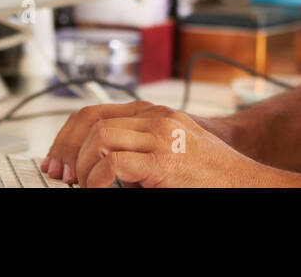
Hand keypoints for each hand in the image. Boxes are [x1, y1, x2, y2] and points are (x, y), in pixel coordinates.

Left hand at [42, 101, 285, 187]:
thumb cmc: (209, 169)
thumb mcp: (169, 146)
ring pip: (99, 138)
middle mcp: (156, 118)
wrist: (243, 179)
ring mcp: (161, 137)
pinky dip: (98, 178)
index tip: (56, 158)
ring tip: (85, 184)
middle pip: (91, 121)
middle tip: (61, 174)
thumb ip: (138, 143)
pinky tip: (99, 189)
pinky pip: (115, 162)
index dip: (67, 135)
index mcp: (154, 113)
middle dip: (67, 149)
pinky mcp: (164, 162)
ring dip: (83, 166)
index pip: (95, 112)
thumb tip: (94, 161)